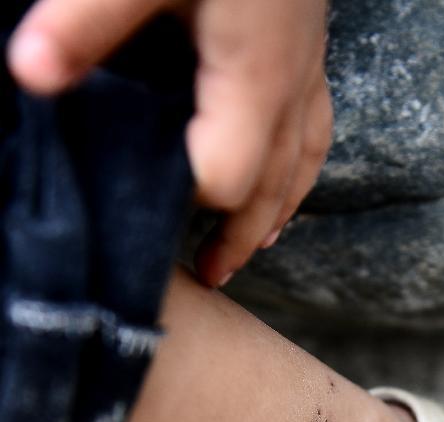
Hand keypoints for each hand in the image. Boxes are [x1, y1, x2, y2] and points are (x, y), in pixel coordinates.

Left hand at [7, 0, 332, 286]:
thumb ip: (89, 19)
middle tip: (207, 275)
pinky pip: (315, 131)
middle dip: (238, 235)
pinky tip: (285, 181)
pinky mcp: (308, 53)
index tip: (148, 211)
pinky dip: (299, 169)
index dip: (189, 202)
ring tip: (249, 247)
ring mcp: (307, 71)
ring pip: (303, 165)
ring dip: (276, 211)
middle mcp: (290, 87)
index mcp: (256, 78)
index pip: (225, 174)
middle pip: (272, 187)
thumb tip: (30, 76)